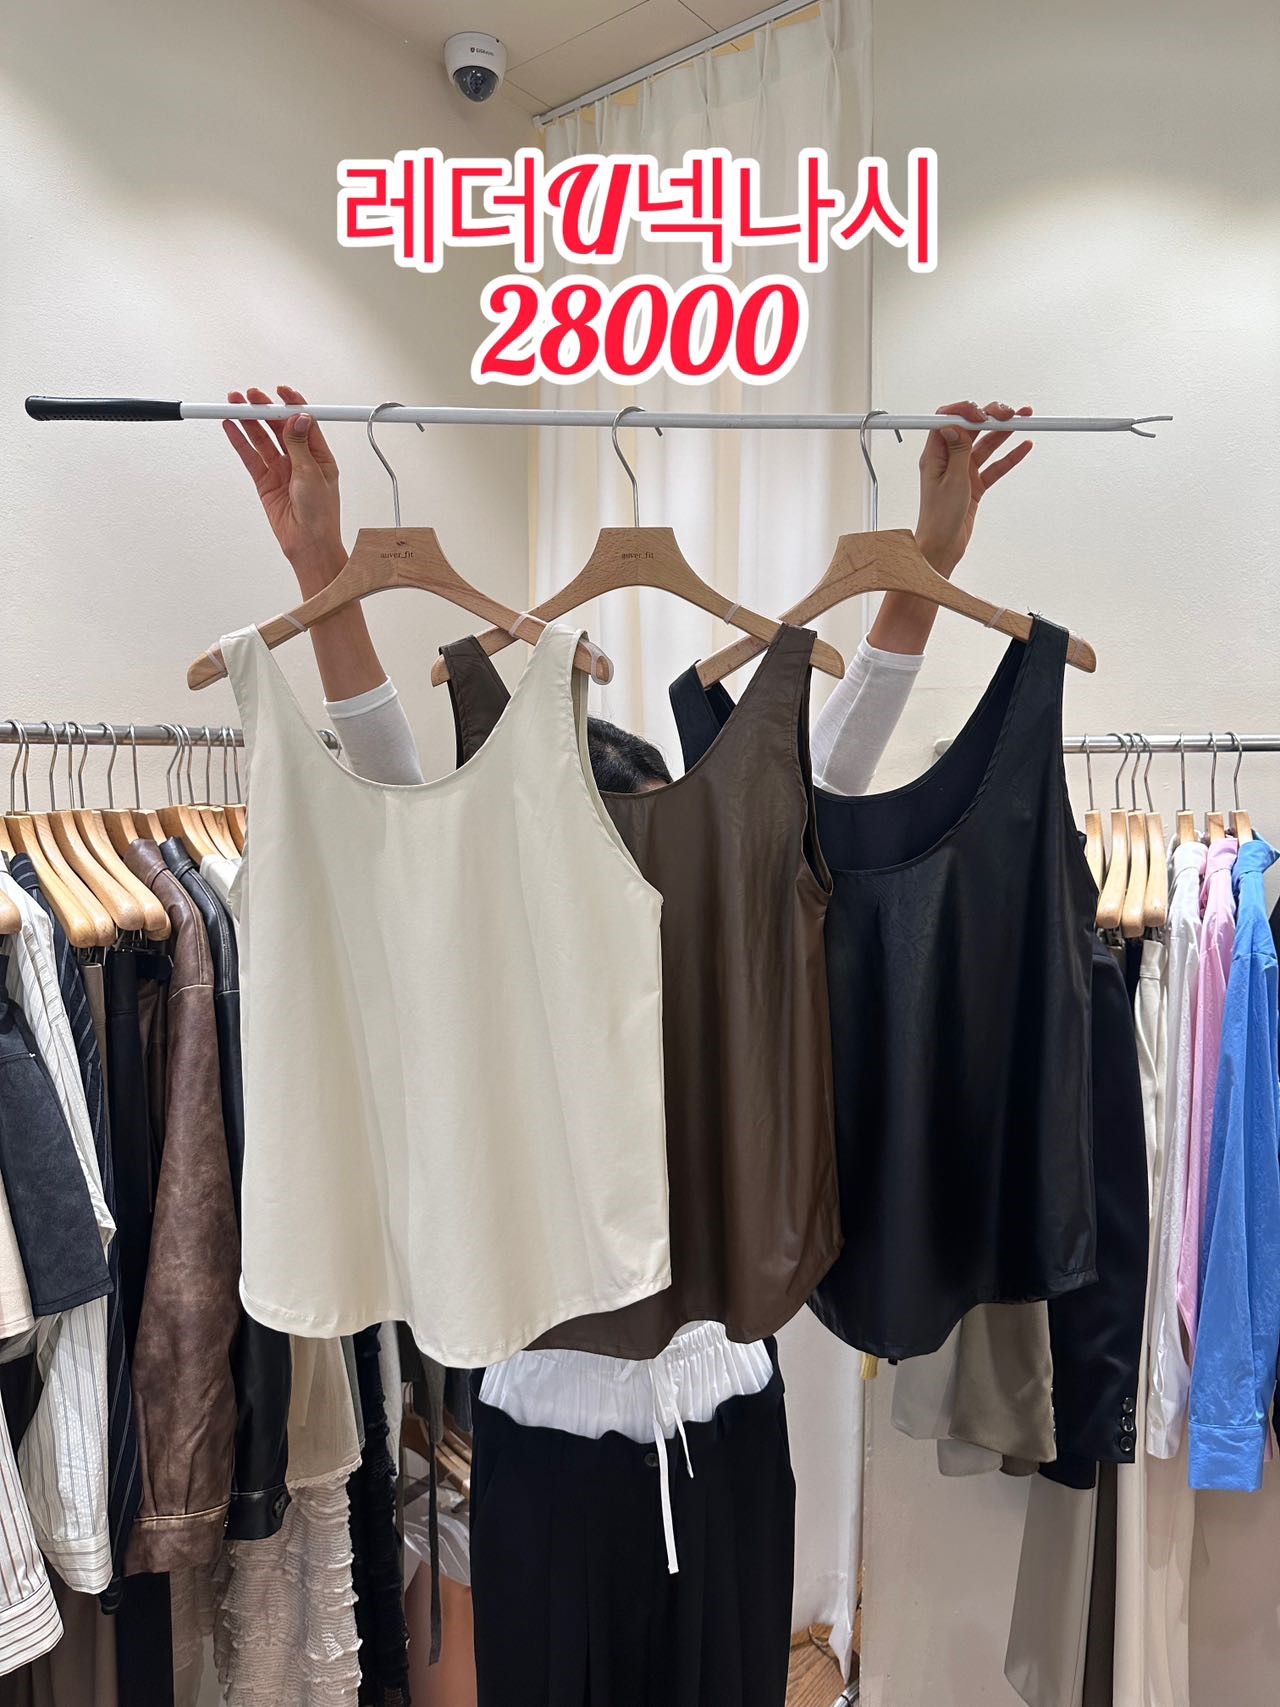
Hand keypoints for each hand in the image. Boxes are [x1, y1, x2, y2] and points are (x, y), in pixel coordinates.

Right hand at [223, 385, 345, 593]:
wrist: (308, 545)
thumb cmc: (321, 516)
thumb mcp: (312, 475)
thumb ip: (300, 445)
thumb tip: (298, 417)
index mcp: (319, 456)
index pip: (304, 422)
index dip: (292, 404)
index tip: (280, 390)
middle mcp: (300, 460)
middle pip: (279, 427)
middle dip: (264, 409)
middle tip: (250, 396)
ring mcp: (281, 470)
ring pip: (262, 439)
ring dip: (249, 421)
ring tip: (234, 403)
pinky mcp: (265, 482)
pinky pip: (251, 457)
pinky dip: (240, 441)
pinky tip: (230, 426)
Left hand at [914, 399, 1032, 577]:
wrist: (942, 547)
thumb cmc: (939, 519)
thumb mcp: (952, 481)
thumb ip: (957, 450)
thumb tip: (955, 423)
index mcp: (935, 455)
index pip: (948, 420)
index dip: (966, 411)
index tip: (984, 413)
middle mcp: (947, 460)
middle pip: (971, 429)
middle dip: (992, 417)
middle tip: (1012, 412)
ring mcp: (962, 471)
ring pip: (985, 445)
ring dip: (1004, 432)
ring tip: (1024, 420)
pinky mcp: (974, 484)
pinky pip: (994, 466)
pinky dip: (1009, 456)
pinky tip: (1024, 446)